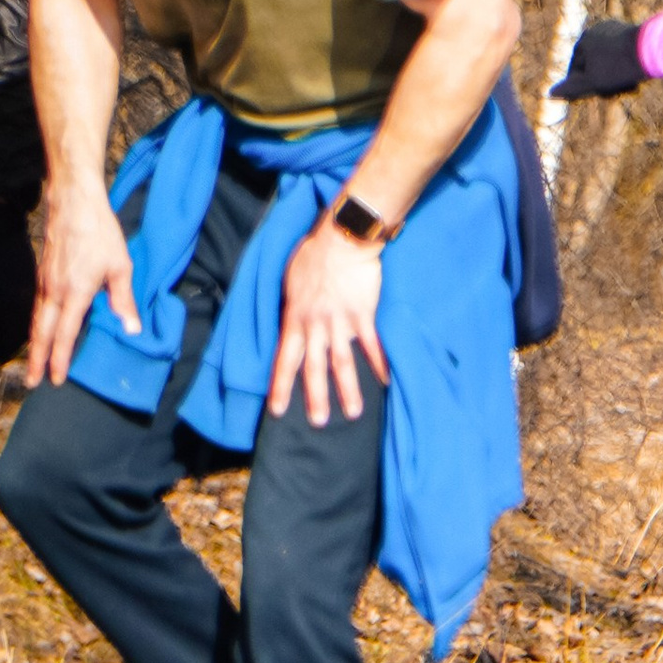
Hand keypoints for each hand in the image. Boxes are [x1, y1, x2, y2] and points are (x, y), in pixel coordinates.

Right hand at [25, 179, 140, 386]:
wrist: (74, 202)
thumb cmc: (100, 232)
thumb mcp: (120, 266)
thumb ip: (123, 300)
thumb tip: (131, 329)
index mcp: (76, 292)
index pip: (65, 334)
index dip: (60, 359)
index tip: (56, 379)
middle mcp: (54, 291)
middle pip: (41, 332)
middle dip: (36, 359)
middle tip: (32, 382)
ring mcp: (44, 282)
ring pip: (37, 320)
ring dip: (34, 344)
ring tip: (33, 364)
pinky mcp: (42, 274)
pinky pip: (38, 306)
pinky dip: (37, 324)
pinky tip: (41, 332)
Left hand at [270, 217, 389, 426]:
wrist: (342, 238)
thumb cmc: (314, 254)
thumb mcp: (291, 281)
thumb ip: (292, 305)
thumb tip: (291, 320)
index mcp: (295, 318)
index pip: (284, 359)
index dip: (281, 386)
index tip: (277, 409)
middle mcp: (315, 325)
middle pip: (314, 368)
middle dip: (315, 398)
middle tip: (317, 424)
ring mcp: (340, 322)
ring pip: (342, 362)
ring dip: (348, 390)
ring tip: (354, 414)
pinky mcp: (364, 315)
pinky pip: (372, 344)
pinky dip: (379, 363)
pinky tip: (385, 381)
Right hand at [549, 17, 645, 101]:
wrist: (650, 49)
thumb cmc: (618, 67)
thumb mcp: (592, 81)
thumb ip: (572, 88)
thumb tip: (550, 93)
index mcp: (583, 41)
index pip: (577, 69)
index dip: (586, 86)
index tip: (601, 95)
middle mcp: (596, 31)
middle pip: (595, 63)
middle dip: (604, 80)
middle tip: (617, 93)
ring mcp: (615, 30)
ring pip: (611, 59)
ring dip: (617, 74)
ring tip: (630, 86)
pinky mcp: (633, 32)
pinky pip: (625, 52)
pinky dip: (628, 64)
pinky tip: (637, 75)